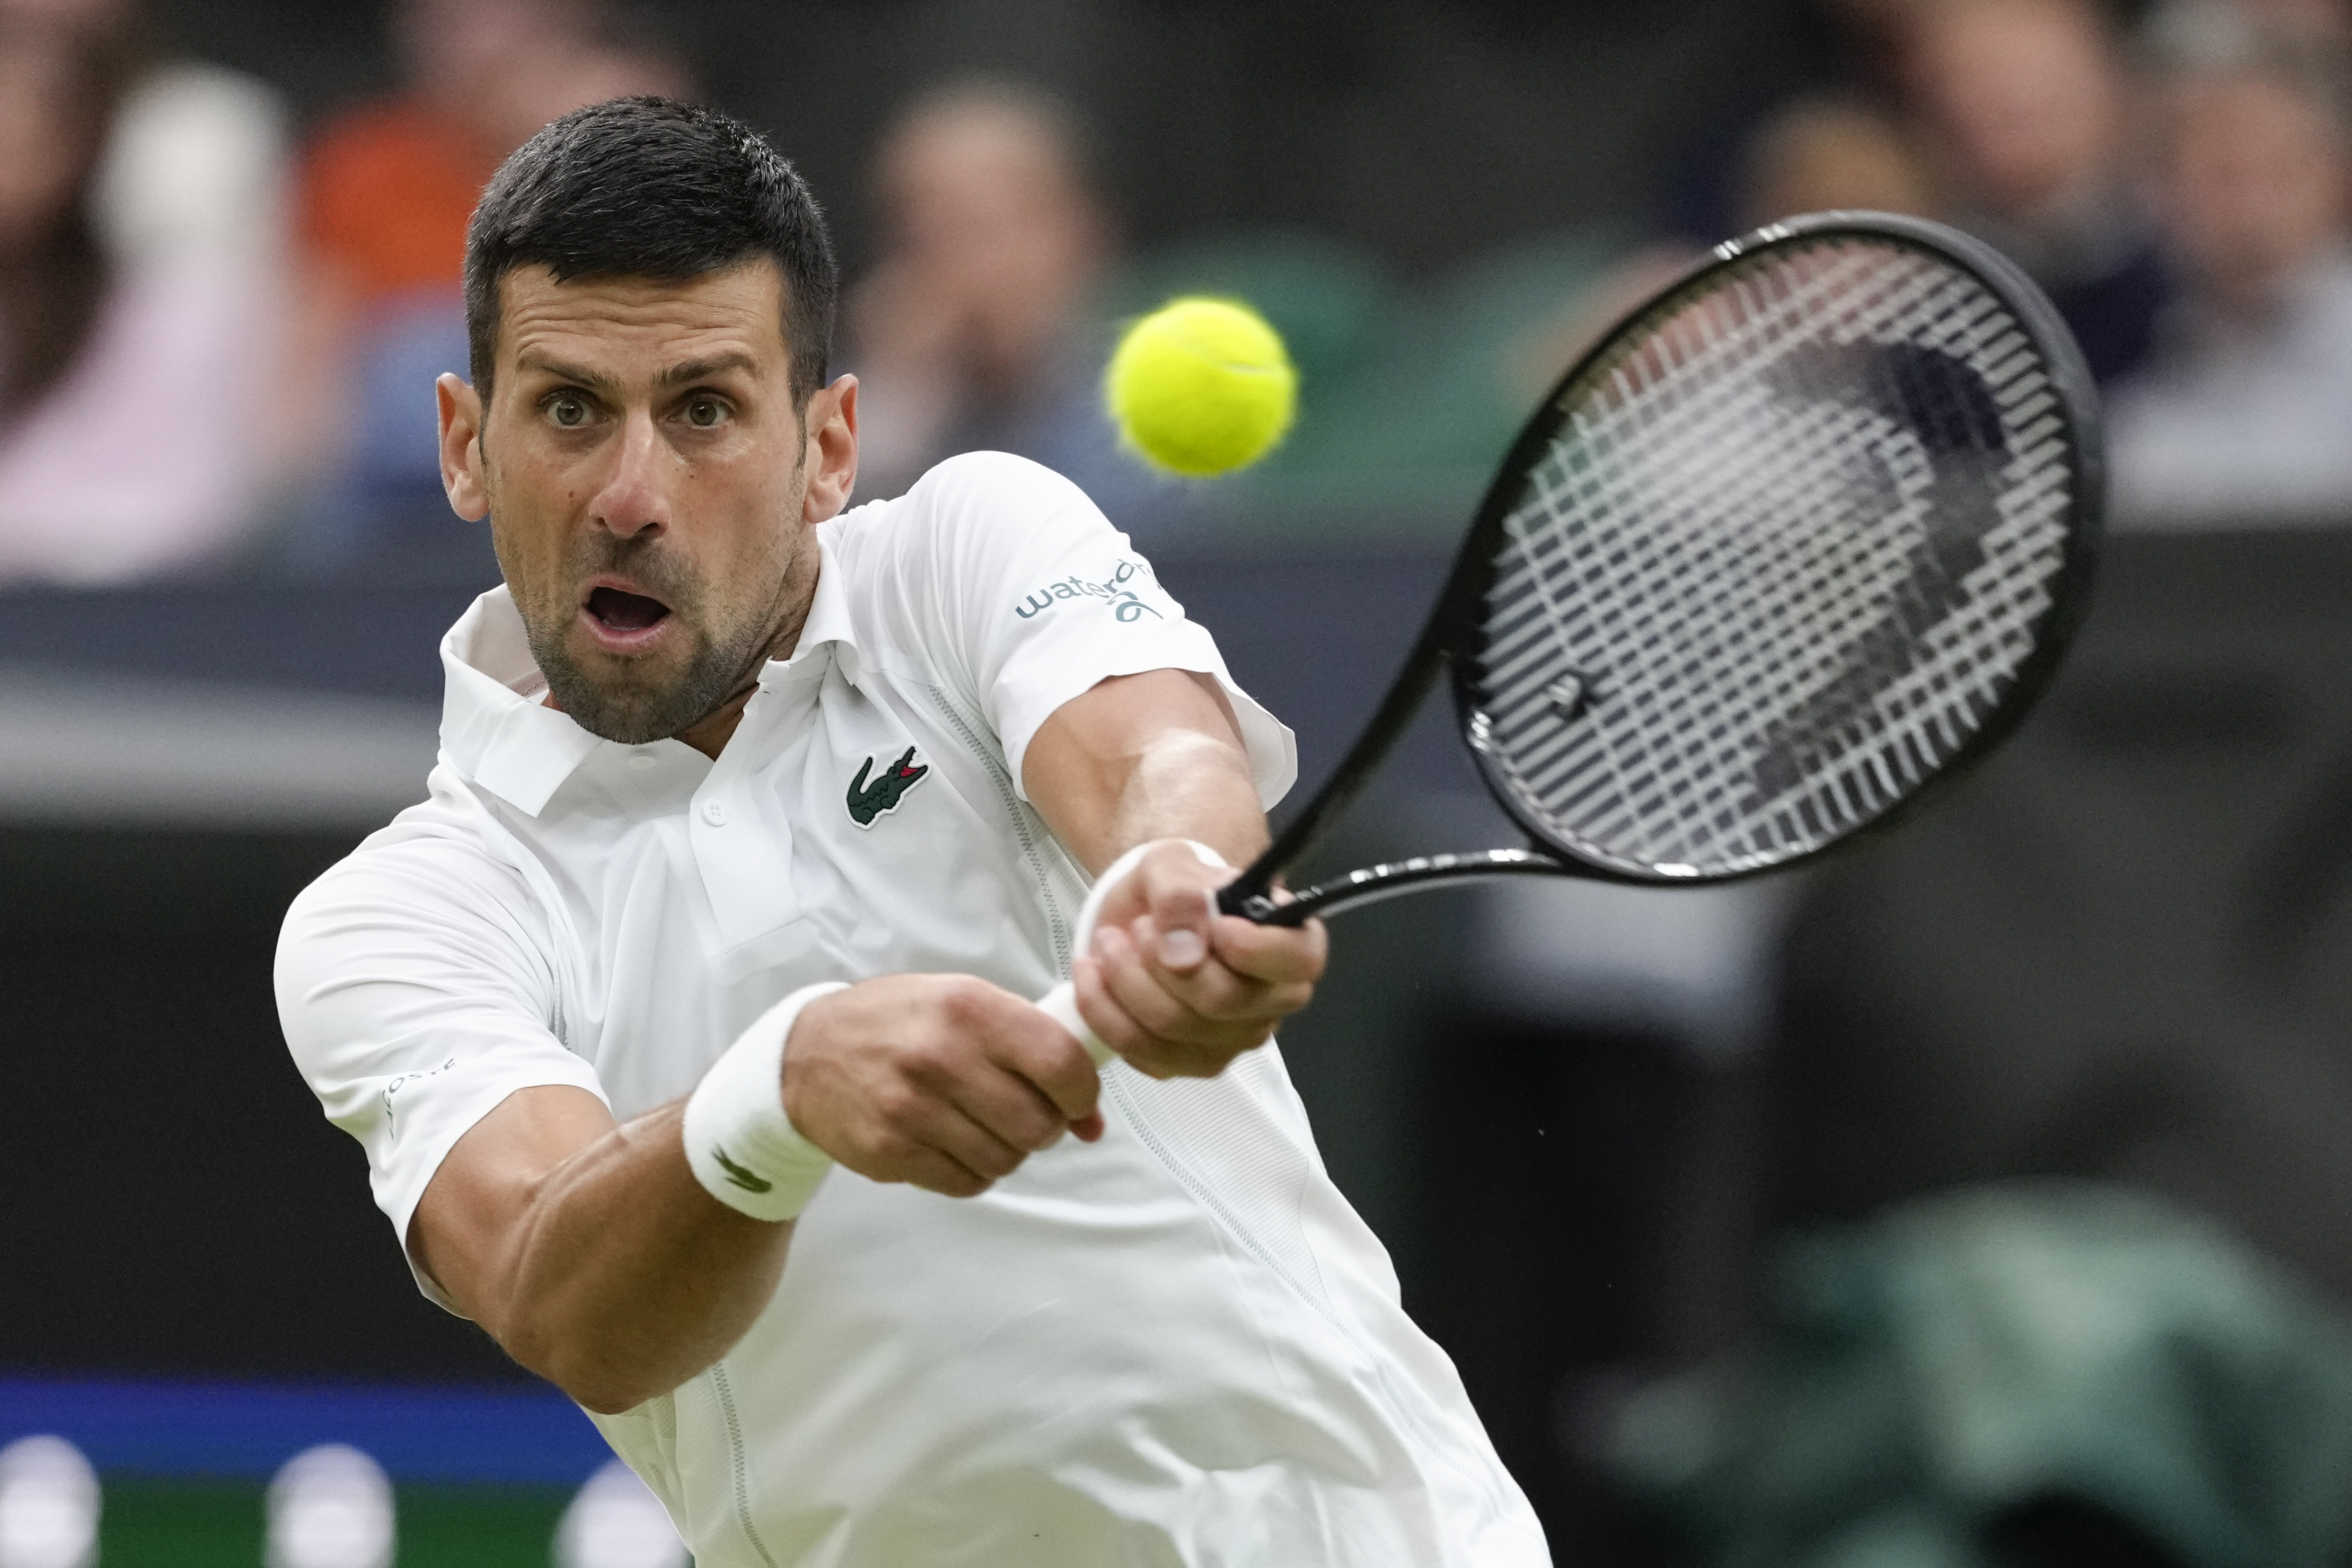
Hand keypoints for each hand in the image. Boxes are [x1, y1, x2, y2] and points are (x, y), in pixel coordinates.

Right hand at [783, 975, 1104, 1197]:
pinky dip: (974, 1171)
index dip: (1082, 1092)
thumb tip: (1089, 1120)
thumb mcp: (964, 1003)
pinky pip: (968, 1183)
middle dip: (1044, 1127)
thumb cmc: (899, 1023)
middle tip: (1023, 1113)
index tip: (1077, 1100)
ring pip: (1005, 1159)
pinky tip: (954, 1142)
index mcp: (968, 1008)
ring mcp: (911, 1108)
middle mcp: (940, 1056)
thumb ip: (1032, 1046)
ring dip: (1007, 1150)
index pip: (1059, 1061)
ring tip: (981, 1124)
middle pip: (1037, 1123)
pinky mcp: (891, 1151)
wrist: (807, 1055)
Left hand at [1070, 841, 1327, 1078]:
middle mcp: (1271, 1002)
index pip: (1299, 961)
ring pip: (1173, 1028)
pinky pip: (1139, 1050)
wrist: (1144, 918)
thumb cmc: (1177, 890)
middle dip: (1161, 960)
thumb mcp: (1174, 866)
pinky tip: (1093, 976)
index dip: (1258, 949)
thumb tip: (1183, 954)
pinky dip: (1103, 1010)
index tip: (1217, 925)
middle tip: (1137, 927)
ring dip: (1124, 980)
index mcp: (1290, 945)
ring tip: (1109, 942)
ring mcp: (1230, 1040)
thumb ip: (1181, 896)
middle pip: (1222, 1001)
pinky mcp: (1185, 1063)